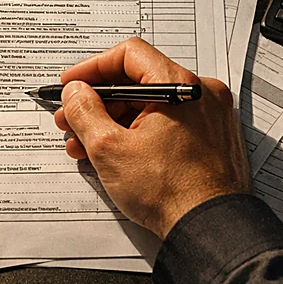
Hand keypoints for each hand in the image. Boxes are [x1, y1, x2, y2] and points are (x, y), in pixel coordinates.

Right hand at [53, 38, 248, 238]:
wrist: (210, 228)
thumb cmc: (172, 192)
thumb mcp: (110, 149)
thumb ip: (85, 112)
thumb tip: (76, 92)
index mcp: (181, 86)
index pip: (130, 54)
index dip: (93, 68)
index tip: (73, 84)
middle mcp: (200, 95)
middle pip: (138, 82)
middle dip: (98, 102)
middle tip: (72, 119)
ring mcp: (208, 117)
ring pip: (151, 107)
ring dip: (114, 121)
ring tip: (86, 145)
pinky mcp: (210, 139)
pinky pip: (167, 124)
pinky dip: (139, 133)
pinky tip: (115, 154)